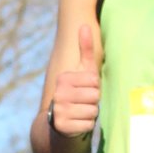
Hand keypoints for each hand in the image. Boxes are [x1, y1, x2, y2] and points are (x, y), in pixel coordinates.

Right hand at [50, 23, 101, 138]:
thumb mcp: (81, 71)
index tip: (85, 90)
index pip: (94, 81)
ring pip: (93, 111)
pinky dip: (87, 125)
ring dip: (91, 114)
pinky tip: (78, 123)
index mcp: (63, 78)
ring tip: (81, 112)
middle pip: (95, 96)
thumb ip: (85, 49)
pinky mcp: (63, 127)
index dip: (94, 87)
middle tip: (83, 103)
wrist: (59, 123)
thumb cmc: (76, 92)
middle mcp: (59, 94)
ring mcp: (60, 111)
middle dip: (93, 101)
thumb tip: (84, 25)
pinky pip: (88, 125)